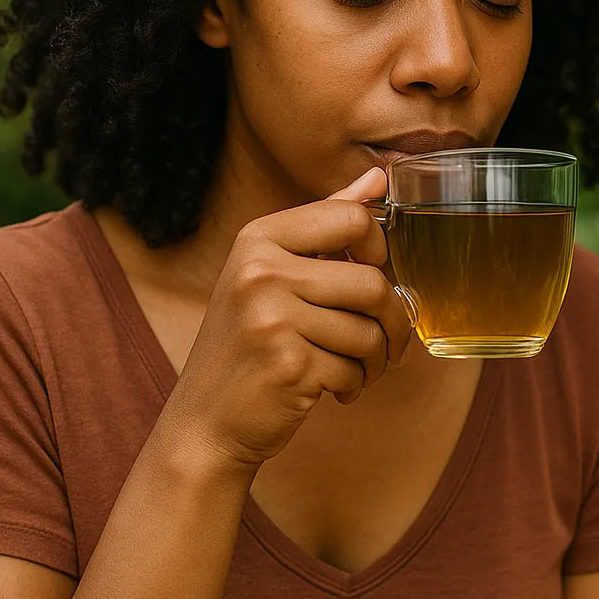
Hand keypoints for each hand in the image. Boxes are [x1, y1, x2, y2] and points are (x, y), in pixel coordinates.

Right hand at [163, 167, 413, 467]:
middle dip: (393, 320)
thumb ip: (326, 222)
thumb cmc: (247, 343)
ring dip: (374, 360)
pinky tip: (332, 389)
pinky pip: (354, 369)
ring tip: (354, 368)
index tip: (374, 271)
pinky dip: (354, 385)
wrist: (205, 421)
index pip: (350, 217)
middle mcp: (260, 271)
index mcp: (258, 239)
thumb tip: (379, 177)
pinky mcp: (287, 365)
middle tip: (386, 342)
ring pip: (368, 332)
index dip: (377, 247)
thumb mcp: (273, 271)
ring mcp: (271, 318)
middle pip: (372, 283)